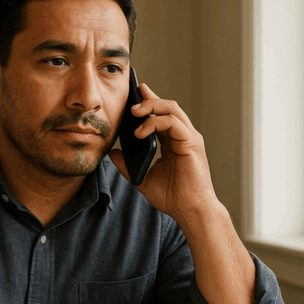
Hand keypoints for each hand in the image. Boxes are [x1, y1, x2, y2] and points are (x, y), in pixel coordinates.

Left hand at [109, 83, 218, 222]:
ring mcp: (189, 138)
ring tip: (133, 112)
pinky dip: (155, 122)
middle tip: (131, 102)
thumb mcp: (143, 178)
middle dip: (149, 99)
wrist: (190, 211)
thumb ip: (127, 165)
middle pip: (168, 107)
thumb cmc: (173, 198)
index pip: (161, 116)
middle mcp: (184, 137)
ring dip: (151, 106)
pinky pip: (173, 122)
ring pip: (171, 109)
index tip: (135, 92)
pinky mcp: (192, 142)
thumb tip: (112, 153)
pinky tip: (140, 132)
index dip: (149, 102)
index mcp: (174, 143)